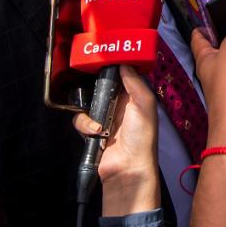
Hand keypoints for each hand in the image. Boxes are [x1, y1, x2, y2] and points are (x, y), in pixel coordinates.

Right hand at [73, 65, 160, 215]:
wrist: (127, 169)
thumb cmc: (141, 136)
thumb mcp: (144, 105)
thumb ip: (135, 83)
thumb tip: (124, 63)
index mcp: (135, 97)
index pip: (123, 75)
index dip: (114, 66)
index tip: (103, 57)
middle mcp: (120, 105)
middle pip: (102, 86)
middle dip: (96, 86)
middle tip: (90, 84)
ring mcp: (104, 118)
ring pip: (88, 102)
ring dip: (90, 110)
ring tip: (99, 123)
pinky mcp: (91, 130)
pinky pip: (80, 119)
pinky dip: (84, 124)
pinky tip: (94, 133)